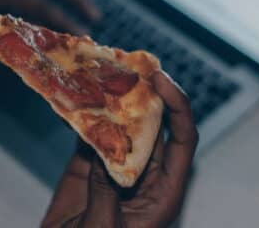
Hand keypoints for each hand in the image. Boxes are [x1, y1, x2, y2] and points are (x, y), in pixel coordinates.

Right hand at [42, 71, 197, 227]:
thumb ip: (107, 192)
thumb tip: (105, 151)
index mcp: (164, 194)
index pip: (183, 142)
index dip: (178, 108)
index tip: (160, 81)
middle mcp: (145, 177)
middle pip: (155, 126)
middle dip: (145, 93)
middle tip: (129, 64)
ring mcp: (115, 170)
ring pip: (122, 127)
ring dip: (114, 100)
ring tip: (102, 71)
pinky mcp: (87, 169)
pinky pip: (90, 136)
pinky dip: (83, 116)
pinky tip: (75, 97)